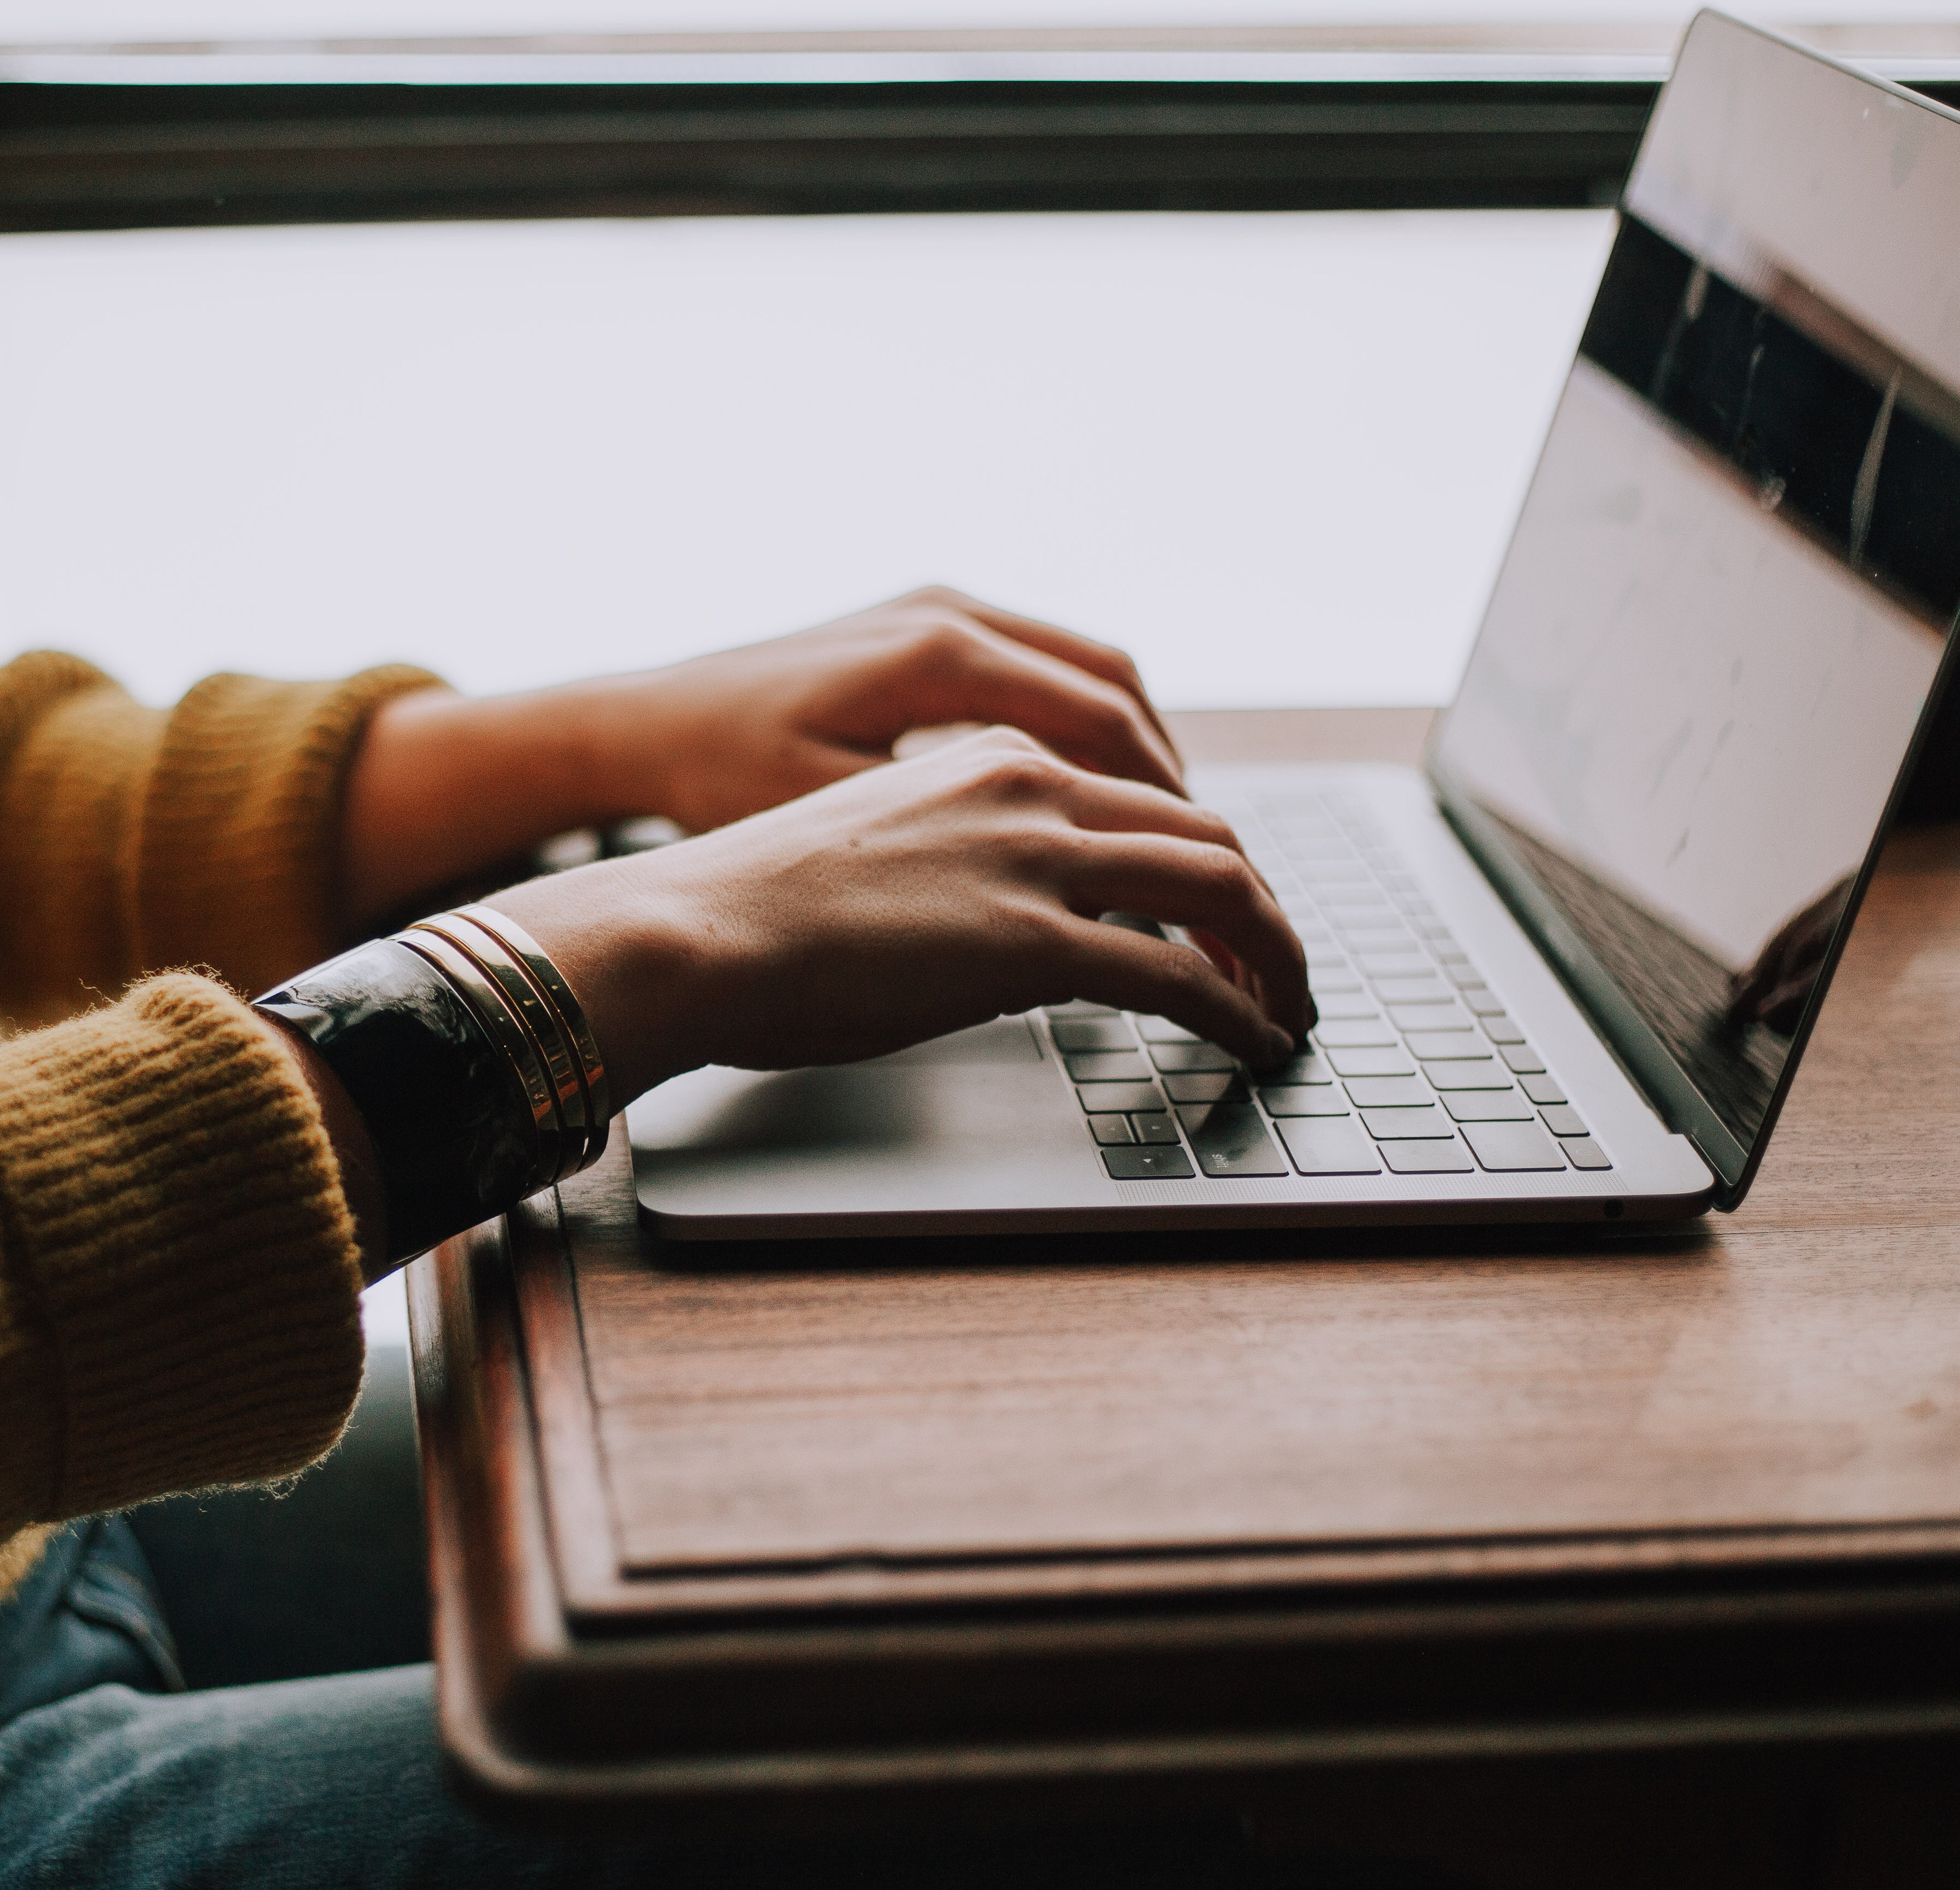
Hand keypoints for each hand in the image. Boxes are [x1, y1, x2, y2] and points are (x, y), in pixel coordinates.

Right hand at [490, 727, 1311, 1110]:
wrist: (690, 929)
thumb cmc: (752, 910)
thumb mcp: (880, 853)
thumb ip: (964, 868)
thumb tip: (1010, 935)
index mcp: (989, 758)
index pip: (1140, 797)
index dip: (1202, 859)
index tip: (1221, 914)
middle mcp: (1029, 787)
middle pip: (1205, 833)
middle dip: (1263, 907)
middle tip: (1281, 966)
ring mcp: (1035, 859)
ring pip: (1221, 887)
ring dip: (1275, 954)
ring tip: (1289, 1008)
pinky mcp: (1032, 941)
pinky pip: (1182, 975)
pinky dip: (1239, 1009)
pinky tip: (1254, 1041)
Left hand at [596, 585, 1186, 831]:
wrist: (646, 723)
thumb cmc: (720, 776)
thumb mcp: (834, 815)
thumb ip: (948, 833)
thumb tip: (1057, 871)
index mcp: (936, 654)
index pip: (1097, 719)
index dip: (1158, 796)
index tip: (1192, 859)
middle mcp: (948, 611)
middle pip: (1109, 684)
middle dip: (1163, 770)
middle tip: (1199, 850)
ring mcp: (936, 608)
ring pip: (1083, 667)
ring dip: (1130, 742)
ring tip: (1159, 824)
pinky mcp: (921, 623)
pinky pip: (1037, 663)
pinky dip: (1080, 721)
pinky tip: (1086, 786)